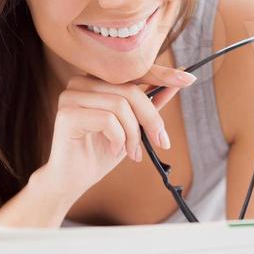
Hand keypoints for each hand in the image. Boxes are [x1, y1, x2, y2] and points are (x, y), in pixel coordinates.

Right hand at [42, 63, 195, 206]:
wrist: (72, 181)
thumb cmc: (99, 152)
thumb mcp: (132, 127)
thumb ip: (150, 103)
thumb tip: (177, 82)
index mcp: (96, 81)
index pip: (132, 72)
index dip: (161, 74)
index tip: (187, 79)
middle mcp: (81, 82)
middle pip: (130, 90)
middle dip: (150, 119)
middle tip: (160, 142)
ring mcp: (71, 96)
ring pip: (120, 105)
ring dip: (133, 134)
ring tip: (131, 152)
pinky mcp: (66, 114)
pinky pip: (107, 119)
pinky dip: (118, 138)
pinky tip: (113, 150)